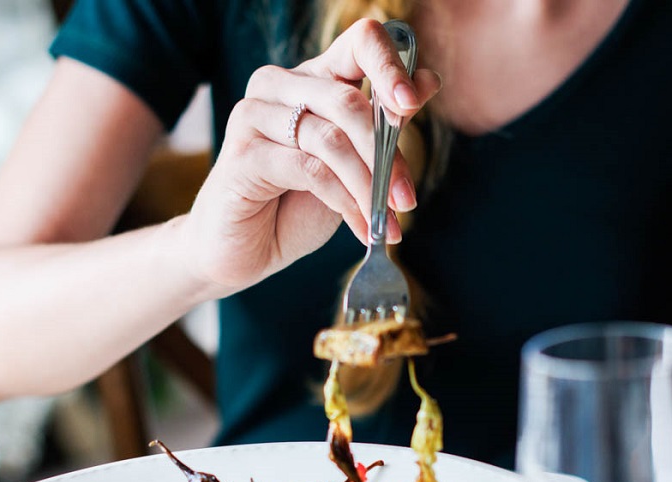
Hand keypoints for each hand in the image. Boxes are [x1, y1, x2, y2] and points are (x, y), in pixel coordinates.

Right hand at [184, 19, 440, 294]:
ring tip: (387, 222)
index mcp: (314, 77)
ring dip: (368, 187)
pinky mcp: (243, 154)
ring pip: (331, 140)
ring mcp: (254, 115)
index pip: (359, 43)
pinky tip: (361, 227)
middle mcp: (280, 85)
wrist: (246, 249)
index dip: (390, 67)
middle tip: (407, 199)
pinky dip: (343, 202)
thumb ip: (384, 124)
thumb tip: (428, 82)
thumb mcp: (354, 162)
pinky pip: (309, 170)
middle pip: (348, 102)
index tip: (412, 104)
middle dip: (386, 155)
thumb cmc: (299, 202)